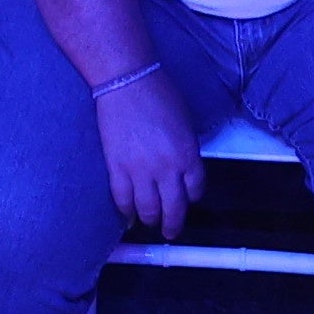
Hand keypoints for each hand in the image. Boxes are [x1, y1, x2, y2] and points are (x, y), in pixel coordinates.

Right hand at [93, 63, 207, 235]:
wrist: (127, 82)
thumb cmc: (160, 94)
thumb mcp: (185, 123)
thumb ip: (185, 149)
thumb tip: (181, 166)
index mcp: (188, 155)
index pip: (195, 190)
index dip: (191, 198)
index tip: (186, 200)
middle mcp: (167, 169)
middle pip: (174, 208)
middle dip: (173, 224)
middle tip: (170, 231)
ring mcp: (141, 171)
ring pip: (148, 209)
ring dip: (150, 220)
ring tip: (149, 223)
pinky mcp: (117, 169)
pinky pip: (122, 199)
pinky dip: (126, 212)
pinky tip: (128, 216)